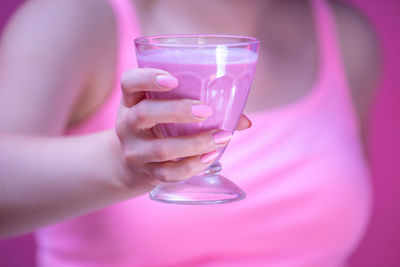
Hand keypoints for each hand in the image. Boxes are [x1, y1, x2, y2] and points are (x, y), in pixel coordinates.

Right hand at [115, 68, 250, 189]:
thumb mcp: (166, 112)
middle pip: (144, 114)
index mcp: (132, 101)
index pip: (129, 83)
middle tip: (207, 111)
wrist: (131, 164)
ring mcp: (135, 151)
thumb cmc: (159, 128)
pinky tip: (211, 157)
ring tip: (222, 137)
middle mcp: (127, 124)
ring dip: (195, 143)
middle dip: (177, 111)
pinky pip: (169, 173)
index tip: (173, 79)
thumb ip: (200, 108)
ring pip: (161, 149)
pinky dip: (193, 166)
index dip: (148, 78)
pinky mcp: (147, 173)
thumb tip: (245, 121)